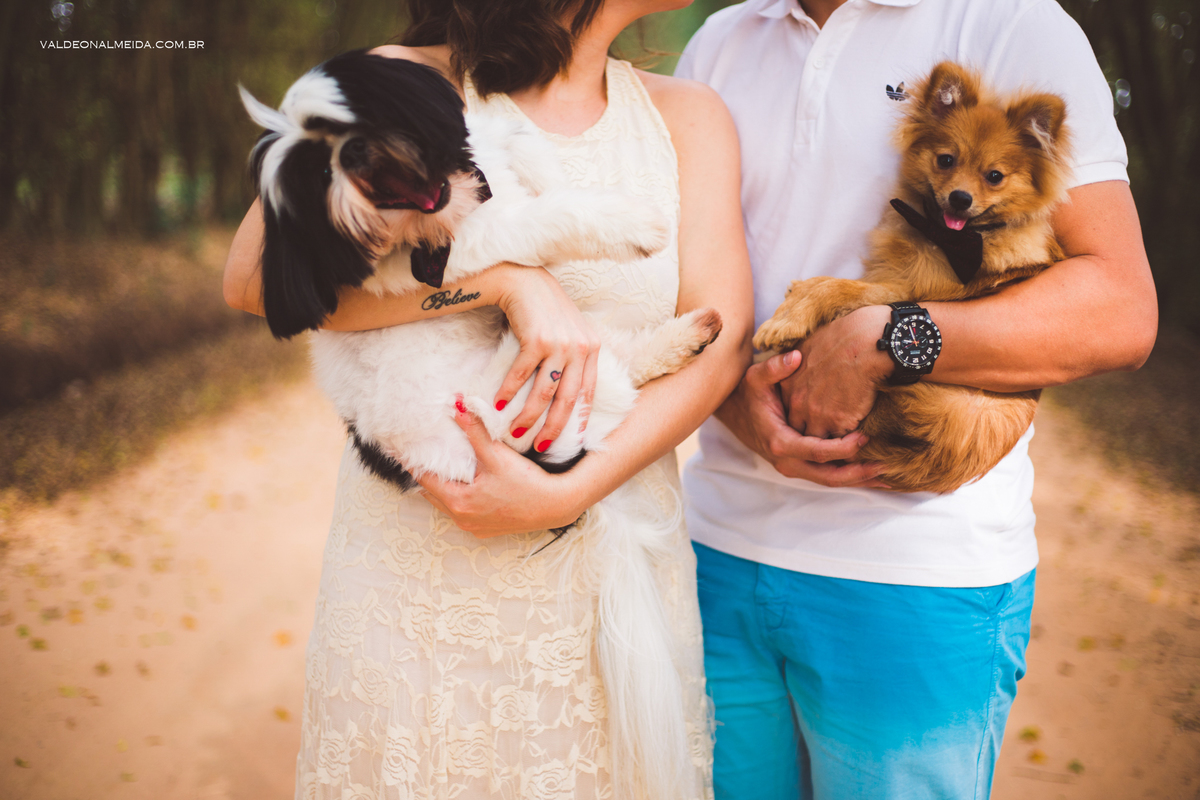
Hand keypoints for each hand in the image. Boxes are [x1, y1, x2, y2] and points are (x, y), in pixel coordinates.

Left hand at [416, 403, 583, 536]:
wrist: (557, 506)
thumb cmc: (528, 484)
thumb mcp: (497, 456)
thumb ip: (475, 431)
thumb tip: (457, 405)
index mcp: (459, 502)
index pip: (425, 478)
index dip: (412, 461)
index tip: (399, 448)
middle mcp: (462, 518)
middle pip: (432, 492)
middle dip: (426, 473)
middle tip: (417, 453)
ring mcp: (473, 526)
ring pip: (446, 503)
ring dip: (442, 486)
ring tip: (438, 466)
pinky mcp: (486, 528)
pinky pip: (462, 511)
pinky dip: (457, 497)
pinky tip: (463, 484)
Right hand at [492, 267, 600, 451]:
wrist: (526, 281)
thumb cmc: (546, 310)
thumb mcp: (571, 331)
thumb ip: (575, 356)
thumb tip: (568, 389)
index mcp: (592, 348)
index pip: (589, 392)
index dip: (580, 419)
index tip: (573, 440)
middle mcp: (580, 348)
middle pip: (567, 399)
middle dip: (554, 427)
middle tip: (541, 446)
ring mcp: (559, 344)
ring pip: (544, 393)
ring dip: (528, 416)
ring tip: (516, 432)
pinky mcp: (536, 340)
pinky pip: (521, 376)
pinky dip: (508, 392)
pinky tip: (499, 405)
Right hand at [715, 350, 885, 487]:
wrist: (732, 412)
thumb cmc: (747, 395)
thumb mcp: (756, 377)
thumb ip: (776, 367)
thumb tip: (796, 356)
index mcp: (780, 441)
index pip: (818, 451)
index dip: (844, 447)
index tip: (866, 436)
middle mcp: (787, 461)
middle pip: (829, 476)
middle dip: (859, 474)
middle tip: (886, 466)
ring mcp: (792, 467)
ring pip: (830, 480)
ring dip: (858, 479)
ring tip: (886, 476)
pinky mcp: (798, 466)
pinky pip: (826, 476)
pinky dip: (849, 476)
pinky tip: (869, 474)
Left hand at [780, 305, 892, 438]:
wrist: (863, 343)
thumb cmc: (841, 338)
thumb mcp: (807, 345)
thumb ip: (798, 362)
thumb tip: (799, 362)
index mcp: (790, 386)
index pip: (790, 410)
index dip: (804, 414)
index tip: (817, 413)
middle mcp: (799, 404)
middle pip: (800, 430)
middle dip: (812, 433)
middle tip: (828, 434)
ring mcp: (817, 416)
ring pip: (820, 441)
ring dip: (831, 442)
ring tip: (845, 444)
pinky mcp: (838, 423)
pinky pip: (841, 442)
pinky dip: (850, 441)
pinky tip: (859, 437)